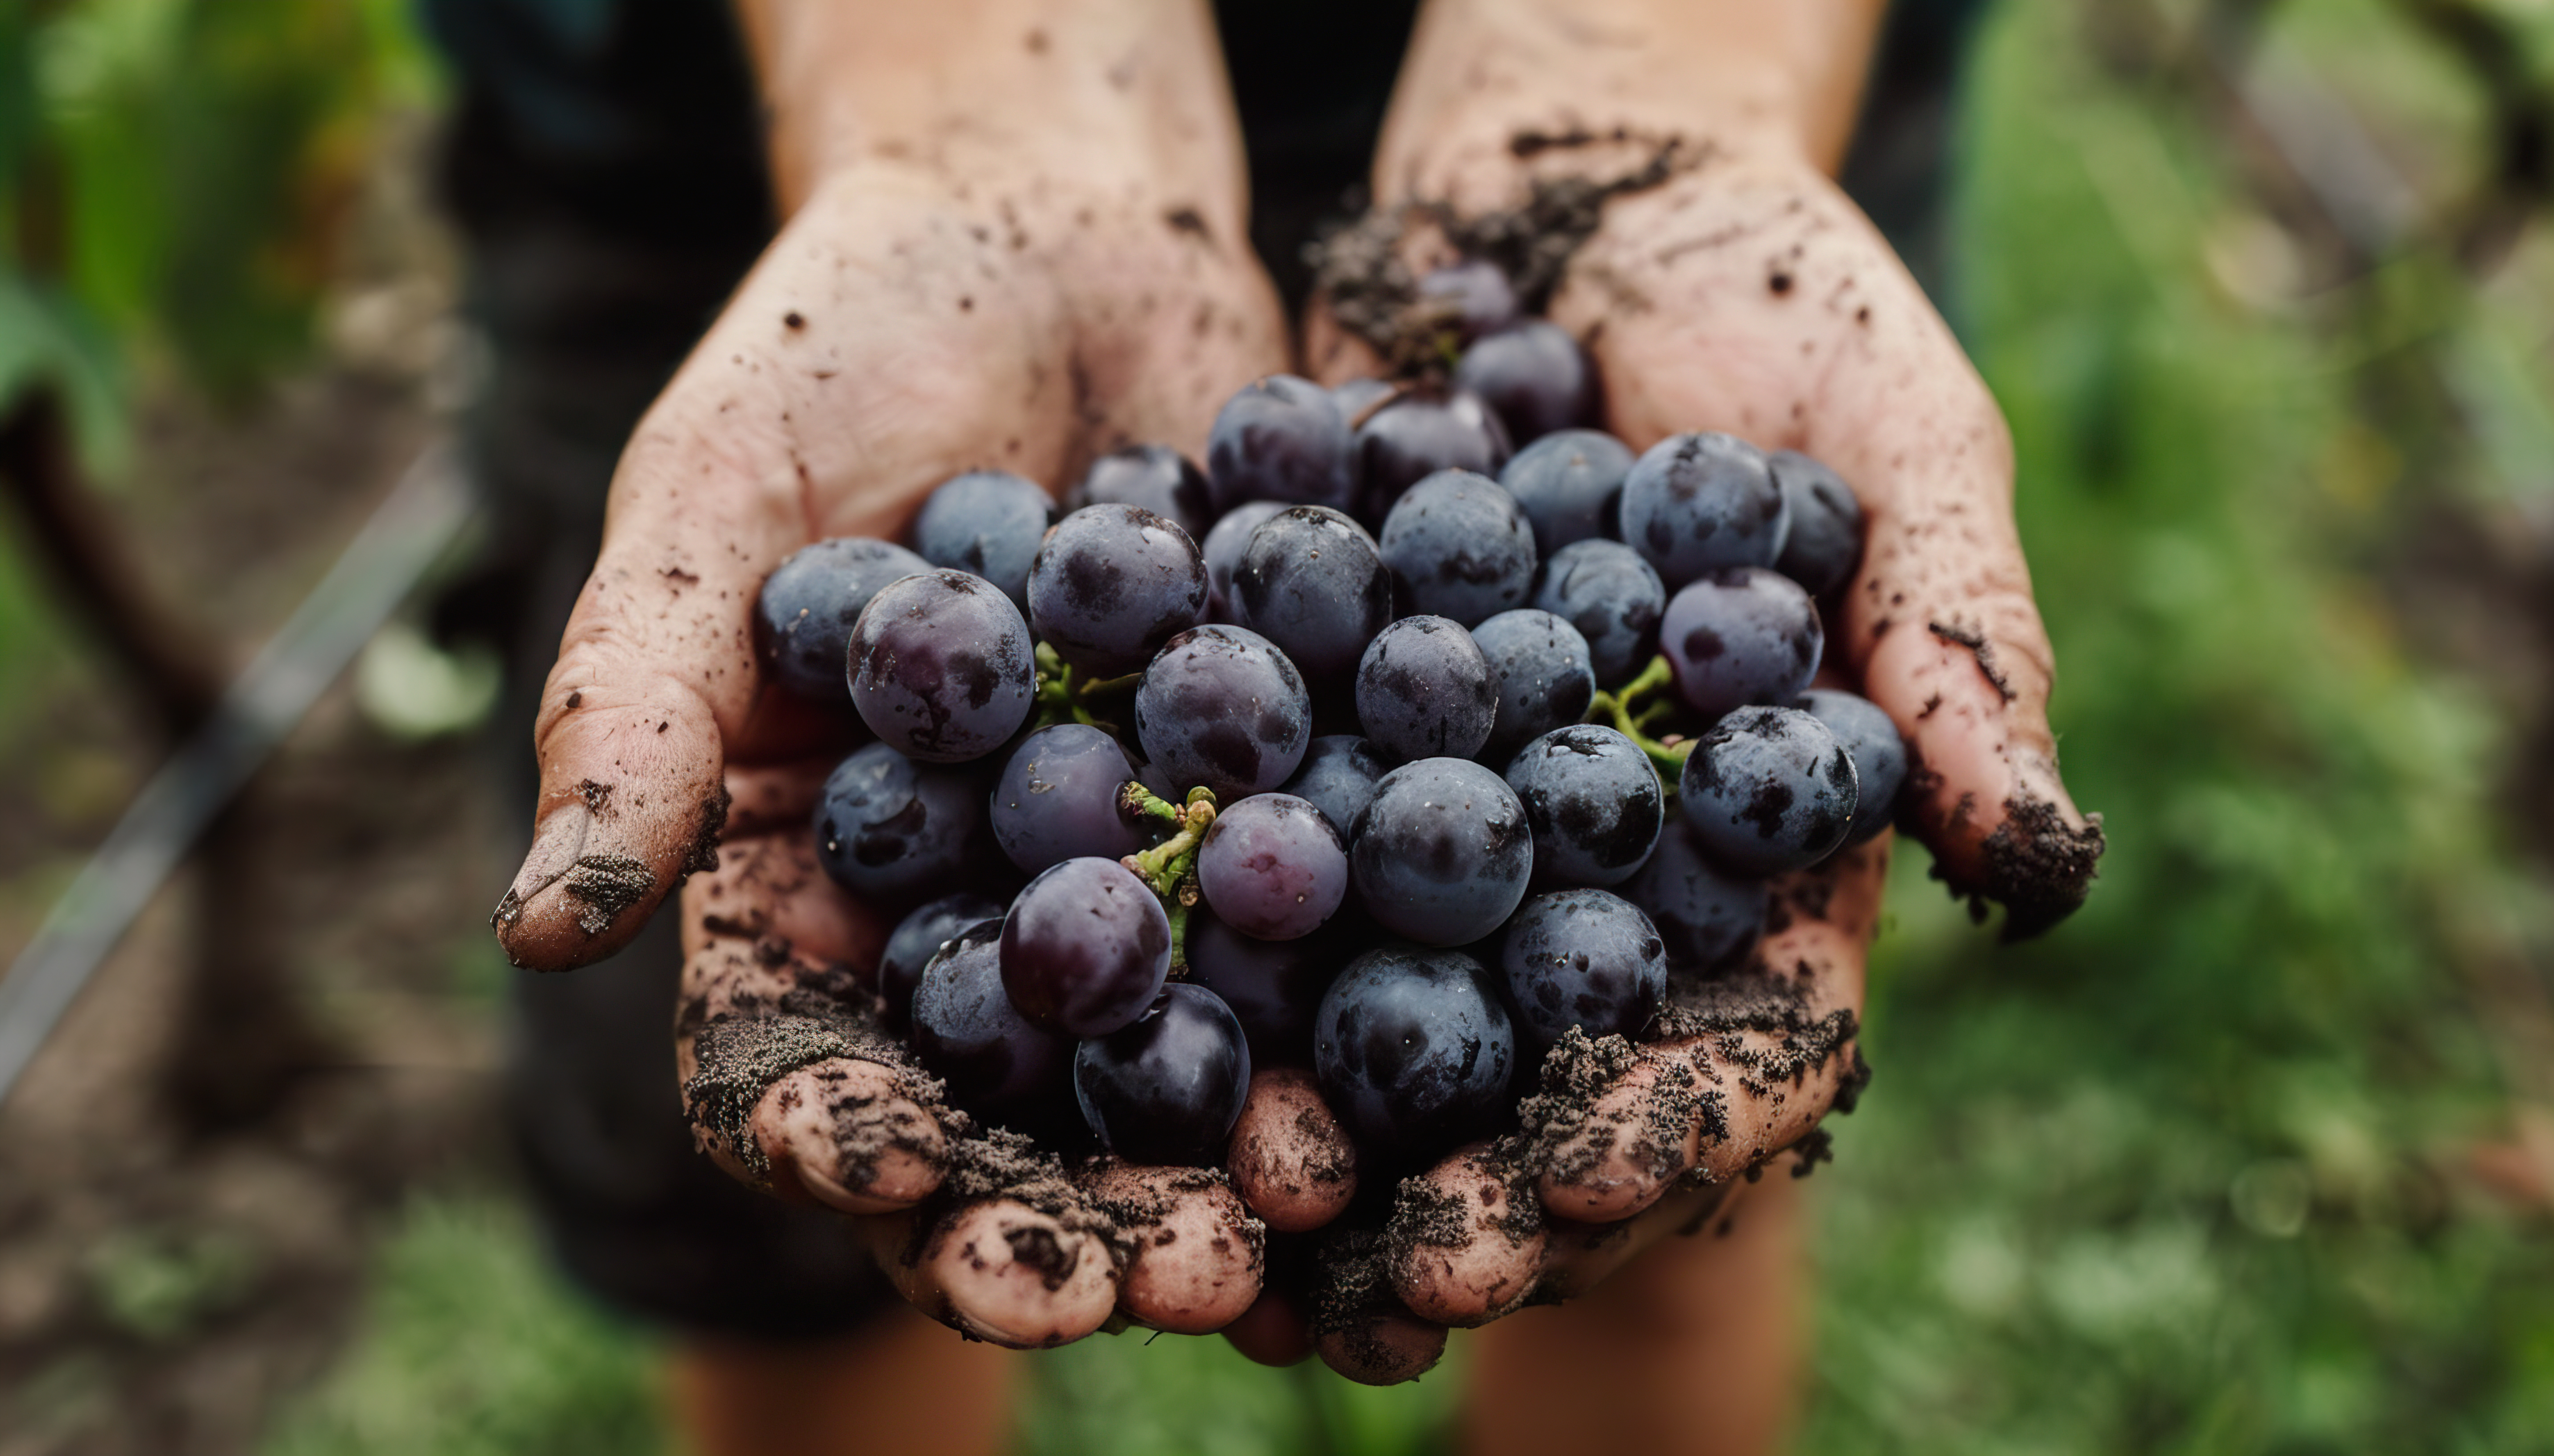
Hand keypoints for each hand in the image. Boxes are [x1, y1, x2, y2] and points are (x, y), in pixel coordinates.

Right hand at [489, 0, 1324, 1348]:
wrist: (1062, 229)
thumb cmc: (844, 342)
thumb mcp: (713, 501)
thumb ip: (640, 708)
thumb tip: (540, 921)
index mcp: (807, 880)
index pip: (799, 1064)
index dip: (842, 1144)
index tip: (893, 1186)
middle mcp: (971, 910)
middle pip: (1004, 1117)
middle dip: (1068, 1216)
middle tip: (1156, 1281)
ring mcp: (1133, 870)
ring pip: (1173, 1068)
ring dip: (1231, 1164)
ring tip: (1296, 1224)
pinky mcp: (1279, 803)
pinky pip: (1319, 936)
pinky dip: (1361, 1015)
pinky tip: (1424, 1077)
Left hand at [1286, 0, 2101, 1376]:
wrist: (1574, 191)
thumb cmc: (1788, 311)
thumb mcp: (1904, 449)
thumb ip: (1961, 648)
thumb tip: (2044, 859)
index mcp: (1747, 862)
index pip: (1721, 1052)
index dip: (1651, 1143)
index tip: (1562, 1208)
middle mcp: (1578, 874)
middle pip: (1522, 1081)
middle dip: (1446, 1191)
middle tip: (1353, 1288)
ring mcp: (1425, 815)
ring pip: (1355, 1016)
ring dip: (1282, 1132)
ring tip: (1194, 1230)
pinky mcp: (1296, 731)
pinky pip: (1227, 857)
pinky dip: (1160, 947)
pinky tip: (1079, 1028)